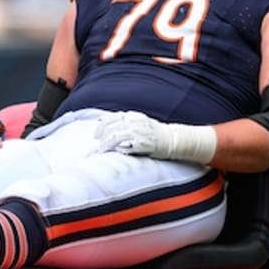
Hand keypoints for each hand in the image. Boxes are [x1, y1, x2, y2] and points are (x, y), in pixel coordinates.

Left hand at [94, 112, 216, 164]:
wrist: (172, 139)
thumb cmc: (154, 133)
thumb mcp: (139, 123)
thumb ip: (125, 122)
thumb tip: (104, 122)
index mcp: (133, 116)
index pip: (112, 118)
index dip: (102, 125)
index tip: (96, 134)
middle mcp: (135, 123)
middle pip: (112, 127)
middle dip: (102, 136)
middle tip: (97, 144)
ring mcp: (138, 133)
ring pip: (116, 136)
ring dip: (106, 144)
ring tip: (102, 150)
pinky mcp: (142, 144)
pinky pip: (126, 146)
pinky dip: (118, 148)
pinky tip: (114, 152)